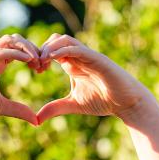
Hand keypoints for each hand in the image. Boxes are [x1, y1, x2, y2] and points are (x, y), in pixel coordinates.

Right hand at [0, 34, 40, 123]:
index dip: (34, 56)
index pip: (20, 51)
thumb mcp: (1, 107)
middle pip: (17, 40)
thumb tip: (36, 121)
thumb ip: (19, 110)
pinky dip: (16, 53)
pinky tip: (28, 60)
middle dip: (33, 48)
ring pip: (9, 40)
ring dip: (26, 47)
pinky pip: (0, 51)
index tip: (43, 69)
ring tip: (37, 61)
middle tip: (44, 64)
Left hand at [37, 34, 151, 121]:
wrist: (125, 102)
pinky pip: (77, 48)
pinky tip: (51, 58)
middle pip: (54, 40)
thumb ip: (55, 108)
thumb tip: (36, 120)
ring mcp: (87, 56)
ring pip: (64, 39)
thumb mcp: (73, 105)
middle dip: (41, 50)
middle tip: (35, 65)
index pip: (51, 51)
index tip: (33, 70)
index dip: (39, 57)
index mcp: (72, 65)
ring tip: (41, 61)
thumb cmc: (103, 101)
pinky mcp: (95, 58)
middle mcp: (78, 57)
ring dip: (50, 47)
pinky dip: (62, 49)